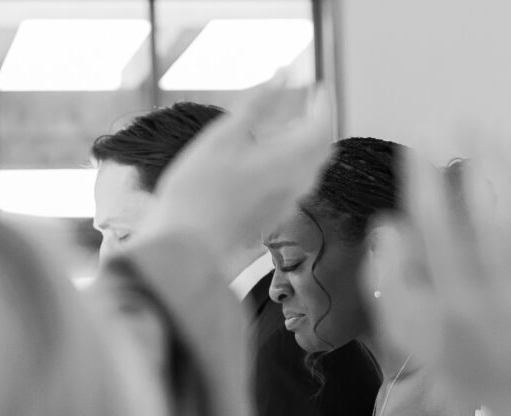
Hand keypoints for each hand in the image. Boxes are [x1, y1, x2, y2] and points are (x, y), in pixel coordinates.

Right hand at [136, 75, 332, 266]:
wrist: (187, 244)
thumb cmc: (199, 190)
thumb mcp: (224, 136)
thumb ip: (258, 104)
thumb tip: (282, 75)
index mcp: (289, 162)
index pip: (323, 127)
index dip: (323, 105)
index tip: (318, 88)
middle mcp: (296, 185)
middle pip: (321, 149)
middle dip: (315, 124)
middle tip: (301, 105)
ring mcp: (286, 204)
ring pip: (308, 168)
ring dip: (301, 145)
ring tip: (275, 130)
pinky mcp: (274, 216)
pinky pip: (294, 184)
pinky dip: (289, 165)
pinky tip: (261, 160)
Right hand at [368, 133, 510, 415]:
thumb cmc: (471, 369)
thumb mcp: (415, 339)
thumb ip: (391, 286)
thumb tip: (386, 227)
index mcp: (452, 307)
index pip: (435, 234)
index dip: (424, 184)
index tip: (418, 145)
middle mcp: (497, 297)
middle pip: (489, 216)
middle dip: (480, 161)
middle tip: (471, 118)